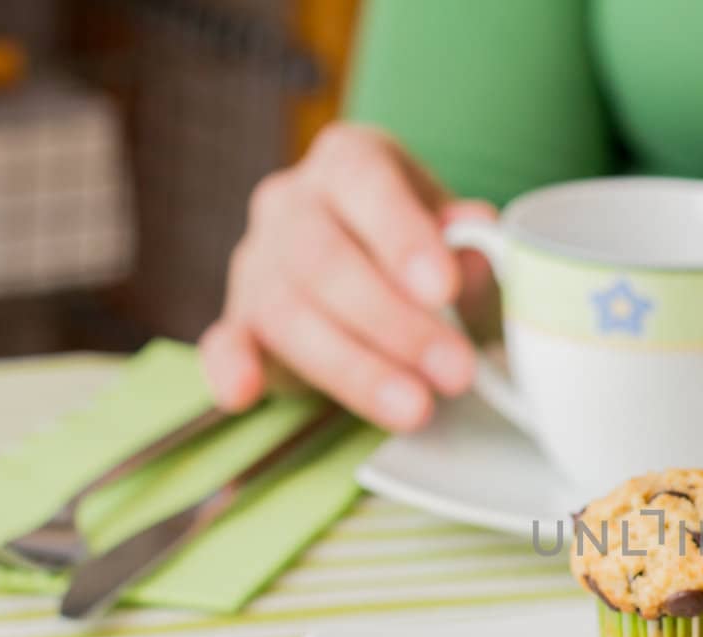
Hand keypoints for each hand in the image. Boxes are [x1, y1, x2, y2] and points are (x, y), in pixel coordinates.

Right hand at [199, 124, 496, 429]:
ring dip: (354, 368)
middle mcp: (291, 203)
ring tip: (416, 408)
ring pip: (288, 311)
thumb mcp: (463, 239)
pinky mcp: (240, 321)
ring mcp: (257, 262)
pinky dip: (231, 368)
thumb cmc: (429, 252)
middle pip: (325, 259)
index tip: (443, 288)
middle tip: (455, 372)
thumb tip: (478, 249)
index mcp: (349, 161)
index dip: (402, 236)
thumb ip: (472, 244)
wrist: (382, 272)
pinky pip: (224, 343)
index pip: (365, 183)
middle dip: (394, 323)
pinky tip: (244, 394)